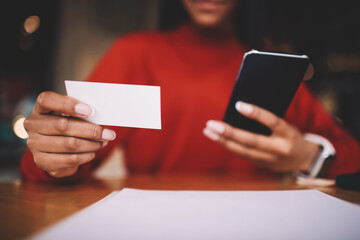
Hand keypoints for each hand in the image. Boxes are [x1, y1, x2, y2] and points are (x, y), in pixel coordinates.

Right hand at [24, 91, 115, 177]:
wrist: (55, 151)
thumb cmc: (68, 126)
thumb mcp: (72, 116)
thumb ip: (82, 113)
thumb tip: (102, 119)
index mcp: (40, 108)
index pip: (47, 100)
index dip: (68, 104)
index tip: (90, 111)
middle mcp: (33, 124)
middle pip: (63, 125)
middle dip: (91, 130)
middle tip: (109, 134)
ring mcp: (34, 143)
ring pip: (69, 144)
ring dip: (91, 144)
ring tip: (104, 143)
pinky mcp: (41, 161)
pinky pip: (69, 159)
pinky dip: (85, 156)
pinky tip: (93, 152)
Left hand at [203, 101, 319, 172]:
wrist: (303, 160)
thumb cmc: (291, 136)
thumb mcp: (287, 125)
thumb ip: (269, 120)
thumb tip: (242, 108)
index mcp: (289, 135)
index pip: (273, 122)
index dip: (257, 114)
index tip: (239, 105)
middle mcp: (280, 149)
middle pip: (251, 141)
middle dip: (229, 132)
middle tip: (212, 124)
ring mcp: (270, 160)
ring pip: (243, 151)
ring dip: (223, 141)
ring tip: (208, 131)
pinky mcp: (262, 165)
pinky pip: (242, 155)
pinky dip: (228, 146)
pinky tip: (217, 138)